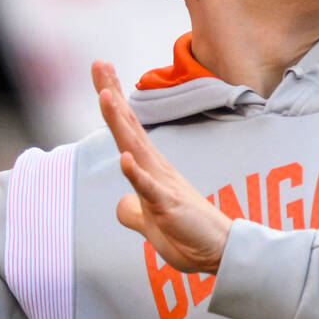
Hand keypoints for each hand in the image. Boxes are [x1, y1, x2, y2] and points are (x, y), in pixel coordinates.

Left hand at [92, 60, 230, 272]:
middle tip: (99, 63)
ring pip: (136, 148)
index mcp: (150, 169)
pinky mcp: (169, 206)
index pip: (127, 129)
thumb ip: (133, 212)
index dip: (113, 102)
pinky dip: (136, 173)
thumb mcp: (151, 225)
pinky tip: (124, 159)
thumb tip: (121, 204)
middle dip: (112, 95)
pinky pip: (150, 188)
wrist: (220, 254)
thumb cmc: (189, 235)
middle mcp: (155, 169)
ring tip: (106, 96)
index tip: (101, 73)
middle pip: (128, 126)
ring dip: (120, 123)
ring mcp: (162, 185)